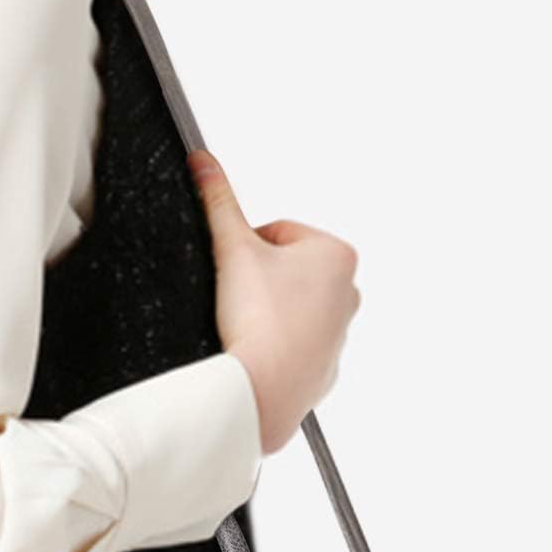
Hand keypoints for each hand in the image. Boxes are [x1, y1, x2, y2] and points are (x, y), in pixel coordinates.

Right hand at [189, 149, 361, 452]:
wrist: (262, 390)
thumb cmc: (258, 319)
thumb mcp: (231, 249)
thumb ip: (218, 201)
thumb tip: (203, 162)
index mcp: (337, 255)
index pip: (278, 233)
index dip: (246, 248)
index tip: (234, 273)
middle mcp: (349, 293)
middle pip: (286, 271)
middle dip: (259, 282)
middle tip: (238, 302)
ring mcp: (340, 334)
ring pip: (288, 309)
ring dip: (266, 313)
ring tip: (246, 330)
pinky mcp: (325, 369)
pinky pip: (291, 347)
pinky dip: (272, 347)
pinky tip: (255, 352)